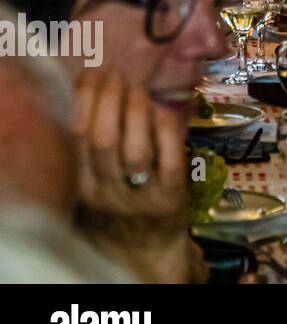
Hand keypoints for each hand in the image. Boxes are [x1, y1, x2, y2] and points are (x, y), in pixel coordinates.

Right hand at [72, 75, 192, 281]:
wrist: (149, 248)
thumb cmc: (123, 202)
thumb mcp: (98, 180)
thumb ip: (96, 145)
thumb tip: (97, 87)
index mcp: (83, 185)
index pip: (77, 137)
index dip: (84, 101)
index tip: (91, 75)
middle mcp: (107, 192)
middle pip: (103, 140)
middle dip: (109, 99)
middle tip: (117, 75)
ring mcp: (140, 196)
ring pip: (135, 149)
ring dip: (136, 111)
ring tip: (137, 88)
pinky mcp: (172, 196)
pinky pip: (169, 158)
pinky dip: (165, 130)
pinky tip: (163, 111)